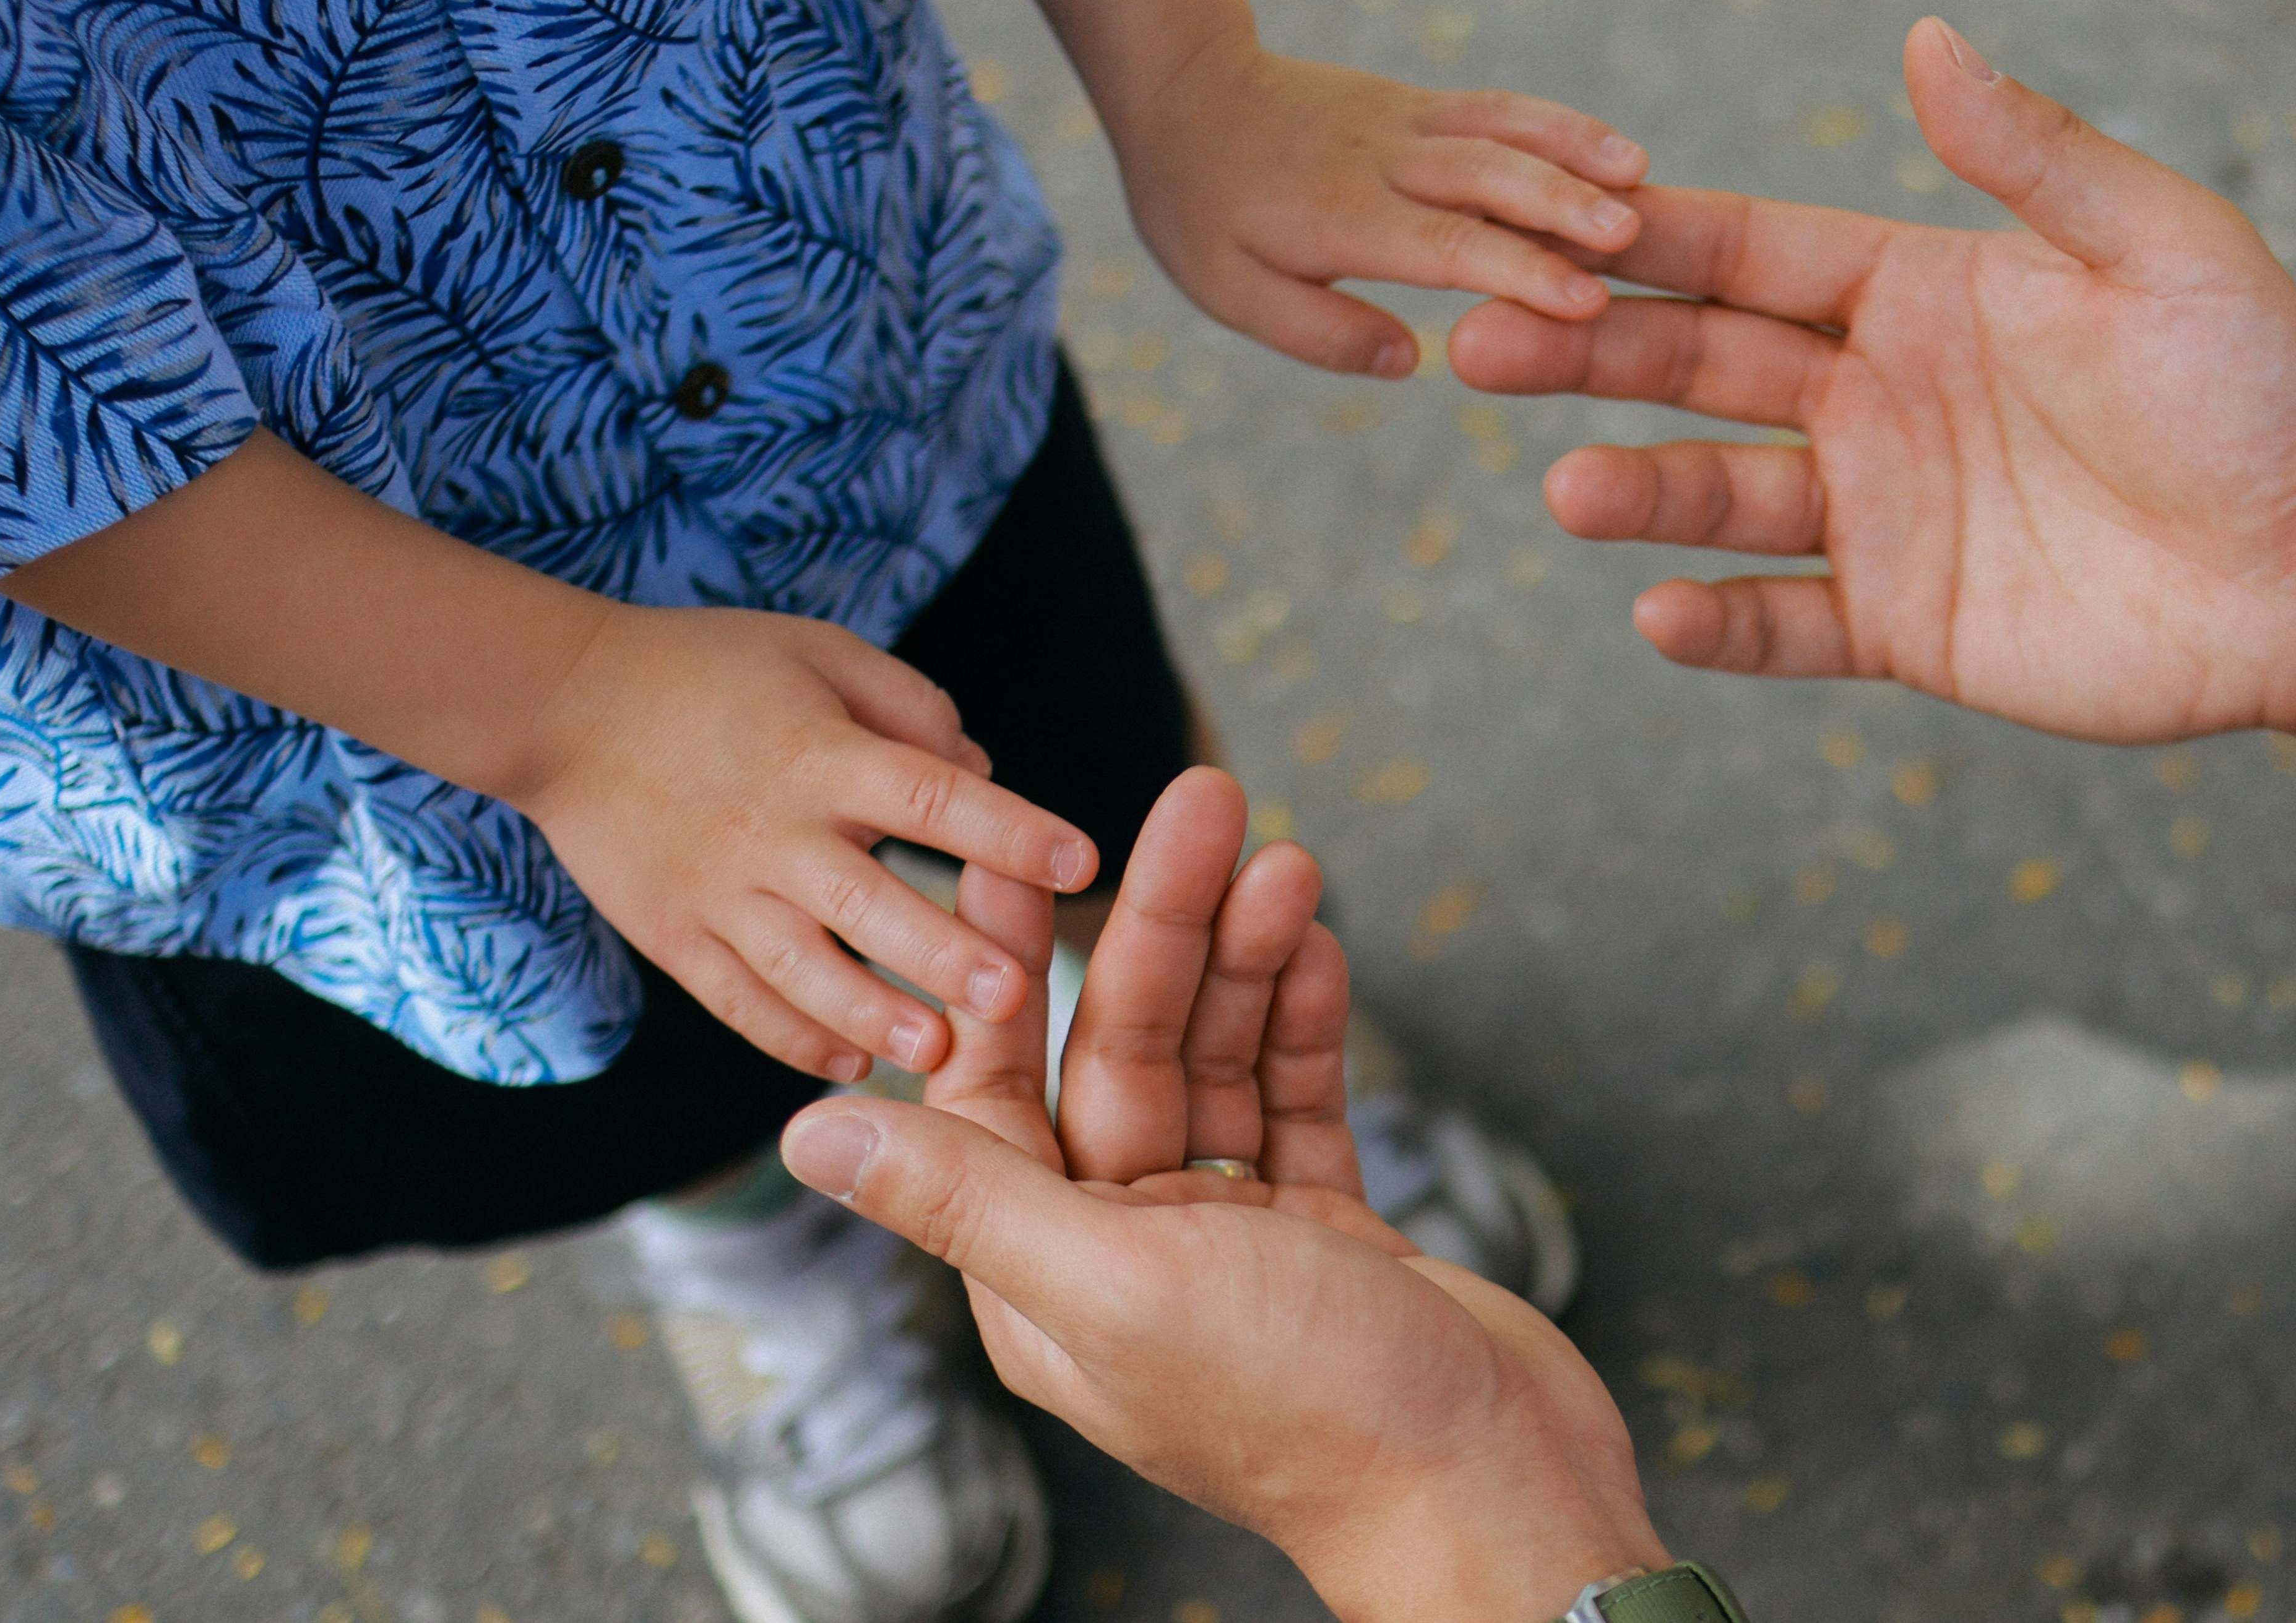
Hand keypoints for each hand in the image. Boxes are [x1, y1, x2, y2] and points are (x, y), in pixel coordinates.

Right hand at [510, 603, 1097, 1081]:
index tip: (1081, 859)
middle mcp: (773, 831)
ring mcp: (718, 892)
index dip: (1007, 829)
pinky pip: (737, 1002)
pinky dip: (791, 1037)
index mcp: (820, 755)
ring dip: (870, 1015)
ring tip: (934, 1055)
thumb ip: (908, 706)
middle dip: (940, 953)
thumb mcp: (818, 651)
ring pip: (802, 970)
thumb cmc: (710, 670)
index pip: (929, 794)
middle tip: (1012, 997)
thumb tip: (982, 769)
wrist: (565, 708)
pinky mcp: (674, 935)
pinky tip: (848, 1064)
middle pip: (868, 901)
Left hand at [779, 769, 1662, 1622]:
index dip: (1001, 958)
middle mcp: (1120, 1251)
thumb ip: (965, 1197)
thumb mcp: (1111, 1286)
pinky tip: (1315, 942)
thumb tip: (801, 1138)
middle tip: (1206, 801)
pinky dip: (1304, 1024)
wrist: (1493, 1494)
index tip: (1008, 846)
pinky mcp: (1324, 1236)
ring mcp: (1228, 1242)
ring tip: (1285, 855)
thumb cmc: (1304, 1410)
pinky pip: (1295, 1103)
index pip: (995, 1083)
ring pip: (1217, 1063)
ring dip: (1245, 957)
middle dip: (1162, 926)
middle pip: (1121, 1051)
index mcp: (1042, 1274)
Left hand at [1110, 37, 1650, 375]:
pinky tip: (1610, 147)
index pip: (1443, 245)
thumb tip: (1410, 363)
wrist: (1184, 91)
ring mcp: (1404, 121)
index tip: (1583, 303)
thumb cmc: (1202, 208)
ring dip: (1574, 150)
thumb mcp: (1229, 291)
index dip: (1517, 271)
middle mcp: (1381, 160)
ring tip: (1641, 179)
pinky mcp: (1416, 102)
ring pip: (1502, 129)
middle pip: (1487, 176)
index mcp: (1340, 216)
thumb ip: (1319, 331)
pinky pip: (1495, 108)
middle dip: (1564, 205)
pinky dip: (1556, 123)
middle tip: (1635, 237)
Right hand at [1452, 17, 2295, 763]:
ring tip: (1570, 488)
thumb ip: (2032, 156)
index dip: (1656, 244)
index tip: (1559, 227)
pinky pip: (1780, 626)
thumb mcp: (2156, 248)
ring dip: (1638, 493)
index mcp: (1920, 298)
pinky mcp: (1898, 623)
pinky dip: (1715, 626)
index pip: (1754, 259)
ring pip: (1719, 500)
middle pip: (1699, 368)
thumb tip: (1927, 42)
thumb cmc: (2264, 391)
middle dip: (1589, 355)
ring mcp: (1879, 516)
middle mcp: (1875, 401)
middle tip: (1483, 342)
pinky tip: (1658, 612)